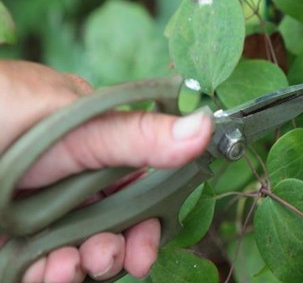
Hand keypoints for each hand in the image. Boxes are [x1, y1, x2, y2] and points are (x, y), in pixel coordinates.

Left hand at [0, 61, 212, 282]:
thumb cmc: (0, 110)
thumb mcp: (74, 125)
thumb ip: (139, 134)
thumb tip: (207, 127)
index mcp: (95, 145)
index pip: (139, 185)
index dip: (149, 219)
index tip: (149, 245)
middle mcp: (71, 178)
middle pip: (112, 225)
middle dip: (116, 250)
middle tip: (112, 260)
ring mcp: (38, 209)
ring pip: (78, 251)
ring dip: (81, 267)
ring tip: (64, 269)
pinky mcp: (13, 238)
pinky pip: (42, 266)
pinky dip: (50, 276)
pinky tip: (42, 274)